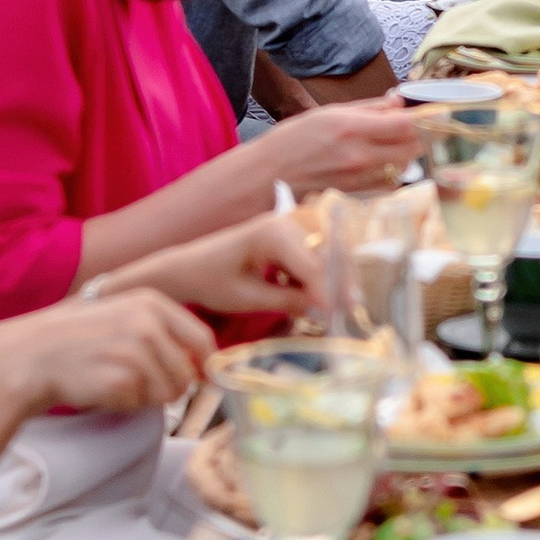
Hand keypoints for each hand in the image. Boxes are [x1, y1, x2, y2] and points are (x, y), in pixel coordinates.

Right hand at [0, 289, 212, 411]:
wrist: (31, 356)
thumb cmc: (76, 339)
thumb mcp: (120, 315)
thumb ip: (161, 330)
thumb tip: (201, 362)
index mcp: (151, 303)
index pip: (201, 338)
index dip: (204, 364)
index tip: (202, 379)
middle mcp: (148, 324)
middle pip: (187, 374)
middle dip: (170, 387)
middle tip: (136, 384)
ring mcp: (136, 352)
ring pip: (168, 394)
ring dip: (145, 397)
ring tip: (113, 380)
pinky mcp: (123, 380)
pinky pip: (141, 405)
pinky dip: (124, 403)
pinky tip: (100, 388)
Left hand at [154, 211, 328, 320]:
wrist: (187, 269)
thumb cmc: (210, 282)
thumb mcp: (248, 298)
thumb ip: (287, 301)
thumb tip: (323, 310)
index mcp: (270, 233)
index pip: (310, 264)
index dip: (327, 291)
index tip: (337, 316)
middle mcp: (283, 223)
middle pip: (324, 254)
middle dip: (340, 282)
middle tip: (351, 310)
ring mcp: (286, 229)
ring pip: (323, 255)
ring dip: (332, 280)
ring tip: (340, 308)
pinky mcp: (286, 240)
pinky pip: (312, 258)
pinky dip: (318, 278)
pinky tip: (318, 299)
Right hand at [268, 97, 421, 195]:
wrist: (265, 179)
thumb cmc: (291, 142)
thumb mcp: (327, 113)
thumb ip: (368, 108)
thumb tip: (399, 103)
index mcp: (352, 128)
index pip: (407, 125)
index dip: (427, 119)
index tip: (436, 113)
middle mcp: (360, 156)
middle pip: (412, 147)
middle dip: (418, 136)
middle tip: (412, 129)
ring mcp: (361, 180)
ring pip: (404, 167)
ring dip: (405, 156)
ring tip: (389, 147)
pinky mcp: (359, 197)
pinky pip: (389, 184)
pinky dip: (391, 174)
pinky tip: (376, 167)